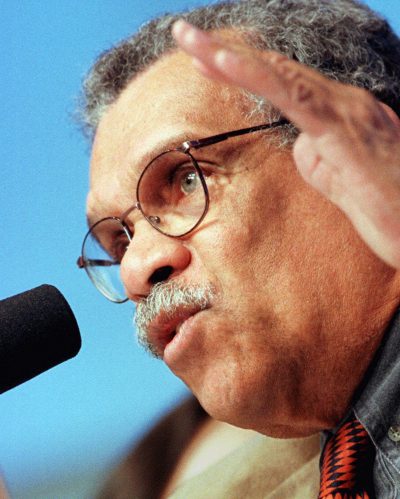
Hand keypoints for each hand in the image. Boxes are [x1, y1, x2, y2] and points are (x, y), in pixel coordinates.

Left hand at [173, 20, 399, 268]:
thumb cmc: (384, 208)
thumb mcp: (339, 178)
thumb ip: (317, 155)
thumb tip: (299, 144)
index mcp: (339, 114)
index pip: (283, 83)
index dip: (242, 69)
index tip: (204, 61)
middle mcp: (344, 103)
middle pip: (276, 69)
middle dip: (225, 53)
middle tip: (184, 35)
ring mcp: (348, 112)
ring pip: (282, 75)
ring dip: (231, 57)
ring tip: (191, 41)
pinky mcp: (347, 132)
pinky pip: (295, 98)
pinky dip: (257, 77)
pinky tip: (225, 63)